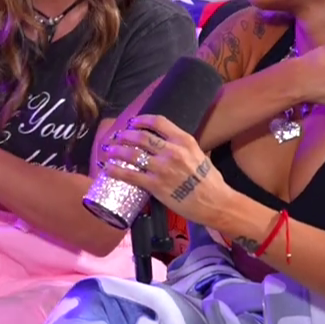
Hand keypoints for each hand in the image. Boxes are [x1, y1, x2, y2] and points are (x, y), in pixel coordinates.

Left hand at [98, 114, 235, 226]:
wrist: (216, 203)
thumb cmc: (210, 181)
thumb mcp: (199, 155)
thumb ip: (182, 147)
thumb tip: (166, 143)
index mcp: (184, 141)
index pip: (158, 122)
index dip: (141, 120)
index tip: (132, 122)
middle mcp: (172, 151)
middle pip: (141, 136)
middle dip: (125, 135)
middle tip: (116, 137)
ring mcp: (163, 168)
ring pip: (132, 154)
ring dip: (116, 151)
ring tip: (108, 150)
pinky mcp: (156, 185)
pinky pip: (130, 175)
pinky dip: (116, 171)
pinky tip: (107, 168)